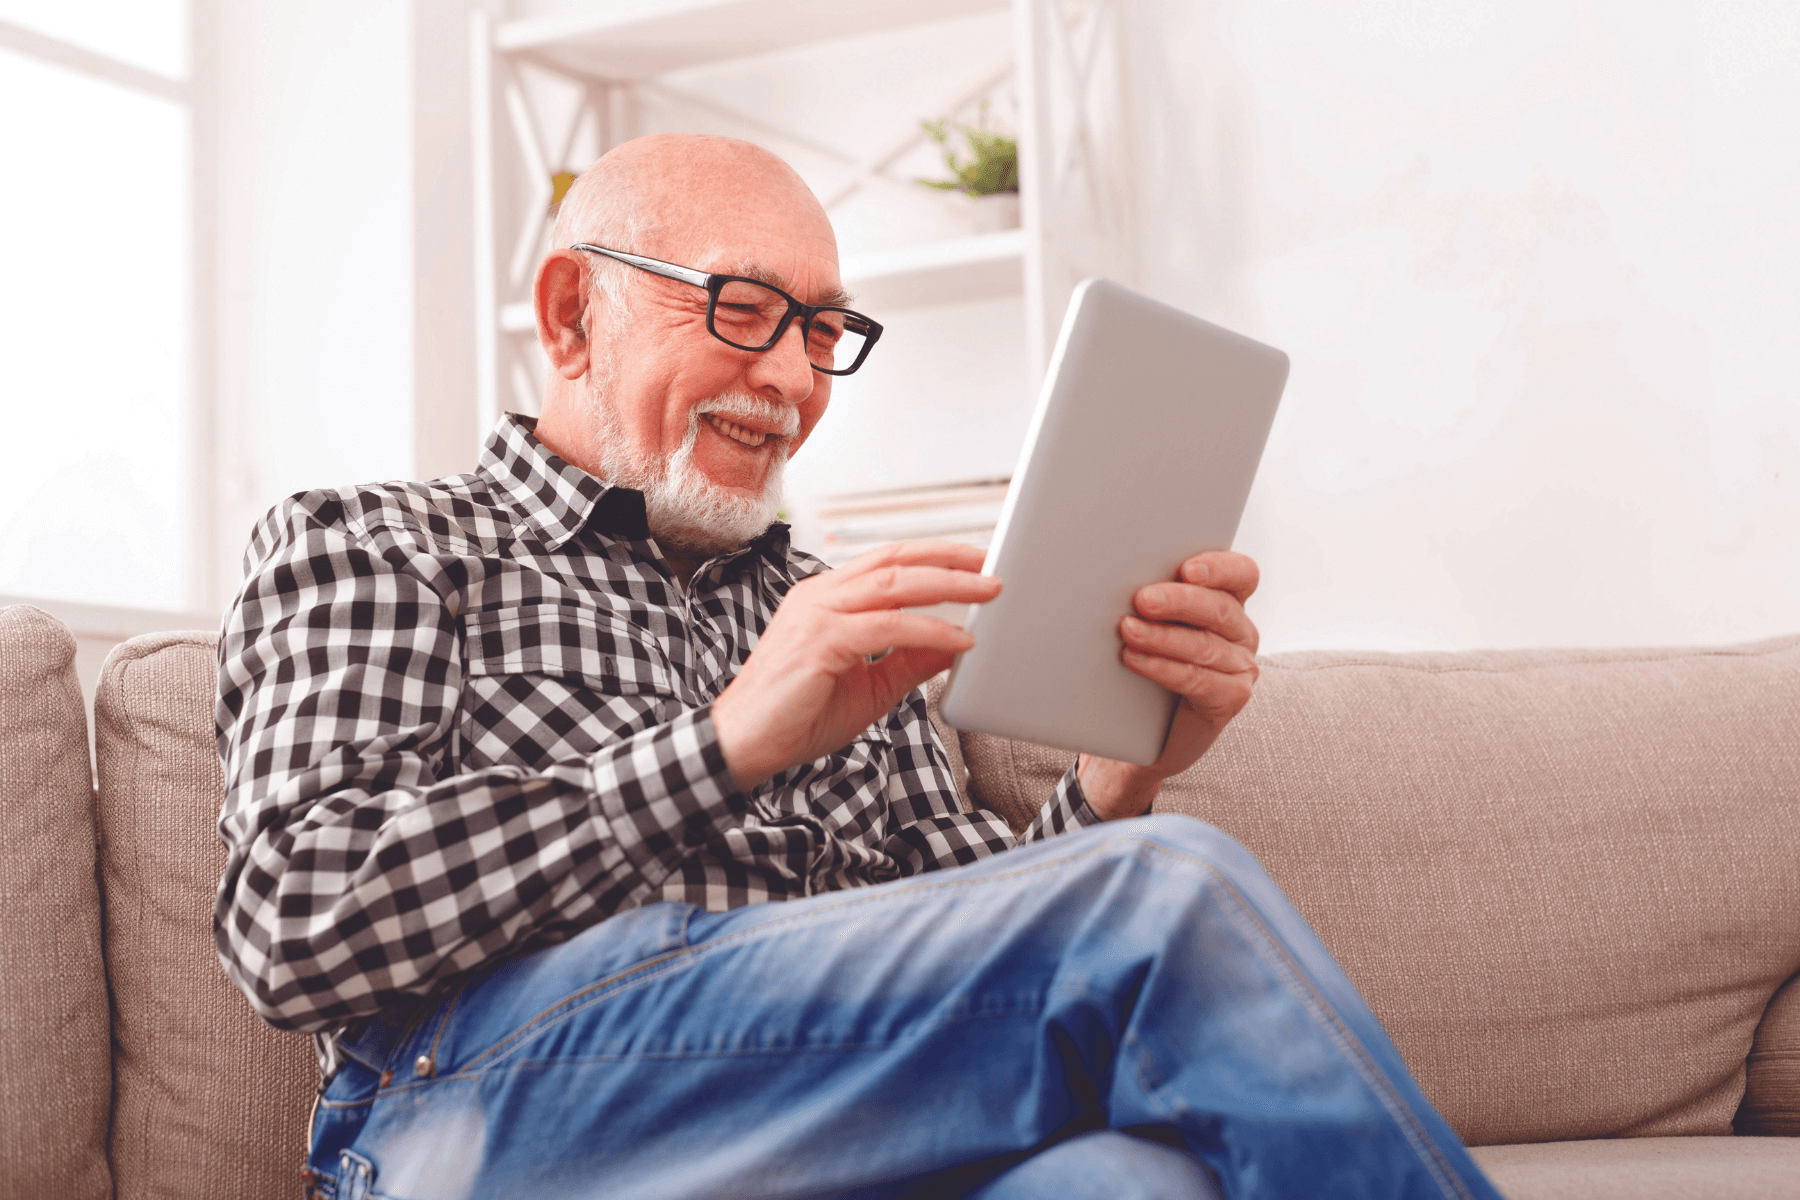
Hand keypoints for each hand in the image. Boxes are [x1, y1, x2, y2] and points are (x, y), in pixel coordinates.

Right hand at [710, 541, 1000, 789]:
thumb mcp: (871, 686)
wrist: (745, 744)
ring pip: (894, 584)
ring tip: (987, 592)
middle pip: (894, 561)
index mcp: (825, 598)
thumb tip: (956, 642)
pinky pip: (887, 627)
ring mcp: (817, 614)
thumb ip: (910, 660)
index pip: (887, 563)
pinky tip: (958, 639)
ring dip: (948, 586)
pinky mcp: (820, 641)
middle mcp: (819, 596)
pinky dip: (929, 630)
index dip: (933, 557)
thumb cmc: (796, 716)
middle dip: (949, 560)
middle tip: (991, 567)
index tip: (974, 562)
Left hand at [1078, 550, 1260, 819]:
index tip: (1186, 568)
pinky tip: (1135, 659)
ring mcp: (1240, 665)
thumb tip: (1108, 570)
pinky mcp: (1231, 697)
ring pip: (1205, 645)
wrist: (1141, 730)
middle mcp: (1241, 631)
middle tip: (1142, 599)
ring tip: (1127, 630)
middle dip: (1179, 601)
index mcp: (1228, 600)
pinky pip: (1199, 680)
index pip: (1241, 573)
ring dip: (1162, 636)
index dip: (1219, 567)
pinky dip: (1163, 668)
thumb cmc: (1142, 663)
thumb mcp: (1148, 621)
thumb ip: (1147, 596)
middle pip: (1219, 608)